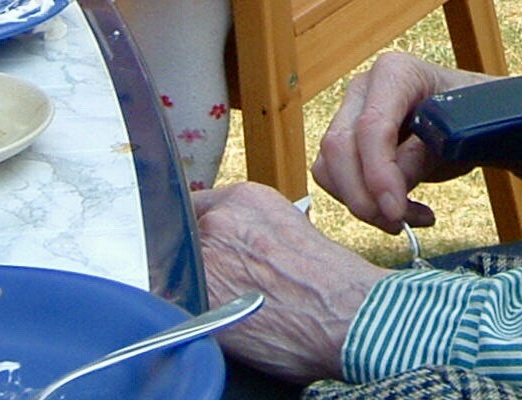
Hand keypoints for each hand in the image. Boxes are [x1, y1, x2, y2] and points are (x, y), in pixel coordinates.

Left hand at [194, 182, 388, 382]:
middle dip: (200, 259)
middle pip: (185, 238)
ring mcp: (205, 259)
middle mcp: (219, 222)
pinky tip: (216, 321)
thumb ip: (253, 227)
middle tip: (224, 282)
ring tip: (225, 304)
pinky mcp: (198, 300)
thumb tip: (239, 246)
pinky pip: (177, 304)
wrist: (344, 313)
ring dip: (194, 285)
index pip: (199, 206)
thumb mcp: (293, 228)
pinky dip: (190, 312)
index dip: (201, 230)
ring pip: (178, 271)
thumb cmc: (331, 282)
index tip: (205, 246)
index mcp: (245, 199)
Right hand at [313, 51, 486, 232]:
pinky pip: (334, 179)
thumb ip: (422, 157)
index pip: (371, 125)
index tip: (396, 210)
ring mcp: (349, 114)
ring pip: (328, 167)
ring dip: (362, 204)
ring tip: (407, 218)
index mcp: (395, 73)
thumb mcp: (457, 134)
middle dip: (363, 195)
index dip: (378, 172)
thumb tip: (391, 191)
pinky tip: (399, 211)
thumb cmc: (468, 116)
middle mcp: (364, 89)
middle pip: (339, 147)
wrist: (468, 119)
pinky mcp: (346, 143)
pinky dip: (361, 203)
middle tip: (398, 223)